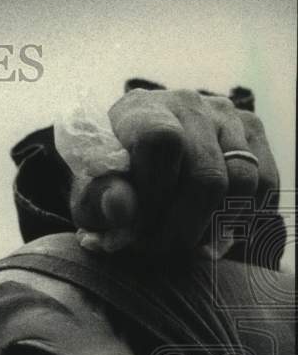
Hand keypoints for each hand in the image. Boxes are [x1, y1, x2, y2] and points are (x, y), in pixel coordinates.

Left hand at [70, 88, 278, 254]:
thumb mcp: (90, 197)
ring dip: (214, 226)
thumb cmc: (109, 186)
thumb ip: (98, 201)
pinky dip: (243, 218)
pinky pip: (265, 183)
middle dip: (184, 226)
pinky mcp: (252, 132)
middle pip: (206, 173)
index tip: (139, 227)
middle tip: (162, 251)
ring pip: (240, 182)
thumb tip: (121, 207)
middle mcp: (185, 103)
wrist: (136, 169)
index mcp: (136, 109)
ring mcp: (225, 115)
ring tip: (184, 245)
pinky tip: (212, 234)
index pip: (160, 141)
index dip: (155, 194)